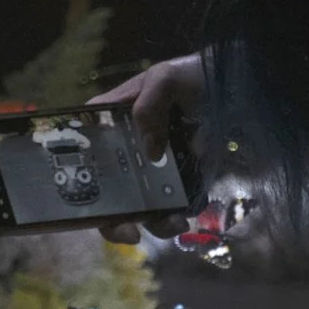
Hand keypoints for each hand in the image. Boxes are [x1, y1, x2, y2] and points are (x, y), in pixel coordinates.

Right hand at [91, 54, 203, 242]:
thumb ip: (150, 105)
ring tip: (173, 224)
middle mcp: (124, 153)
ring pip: (140, 207)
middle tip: (132, 232)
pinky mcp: (177, 181)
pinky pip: (170, 206)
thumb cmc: (187, 75)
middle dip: (116, 221)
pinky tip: (186, 216)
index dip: (77, 184)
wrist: (230, 83)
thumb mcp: (164, 78)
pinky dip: (174, 217)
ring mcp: (151, 170)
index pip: (82, 158)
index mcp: (109, 127)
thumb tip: (151, 151)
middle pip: (107, 195)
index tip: (93, 206)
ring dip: (153, 223)